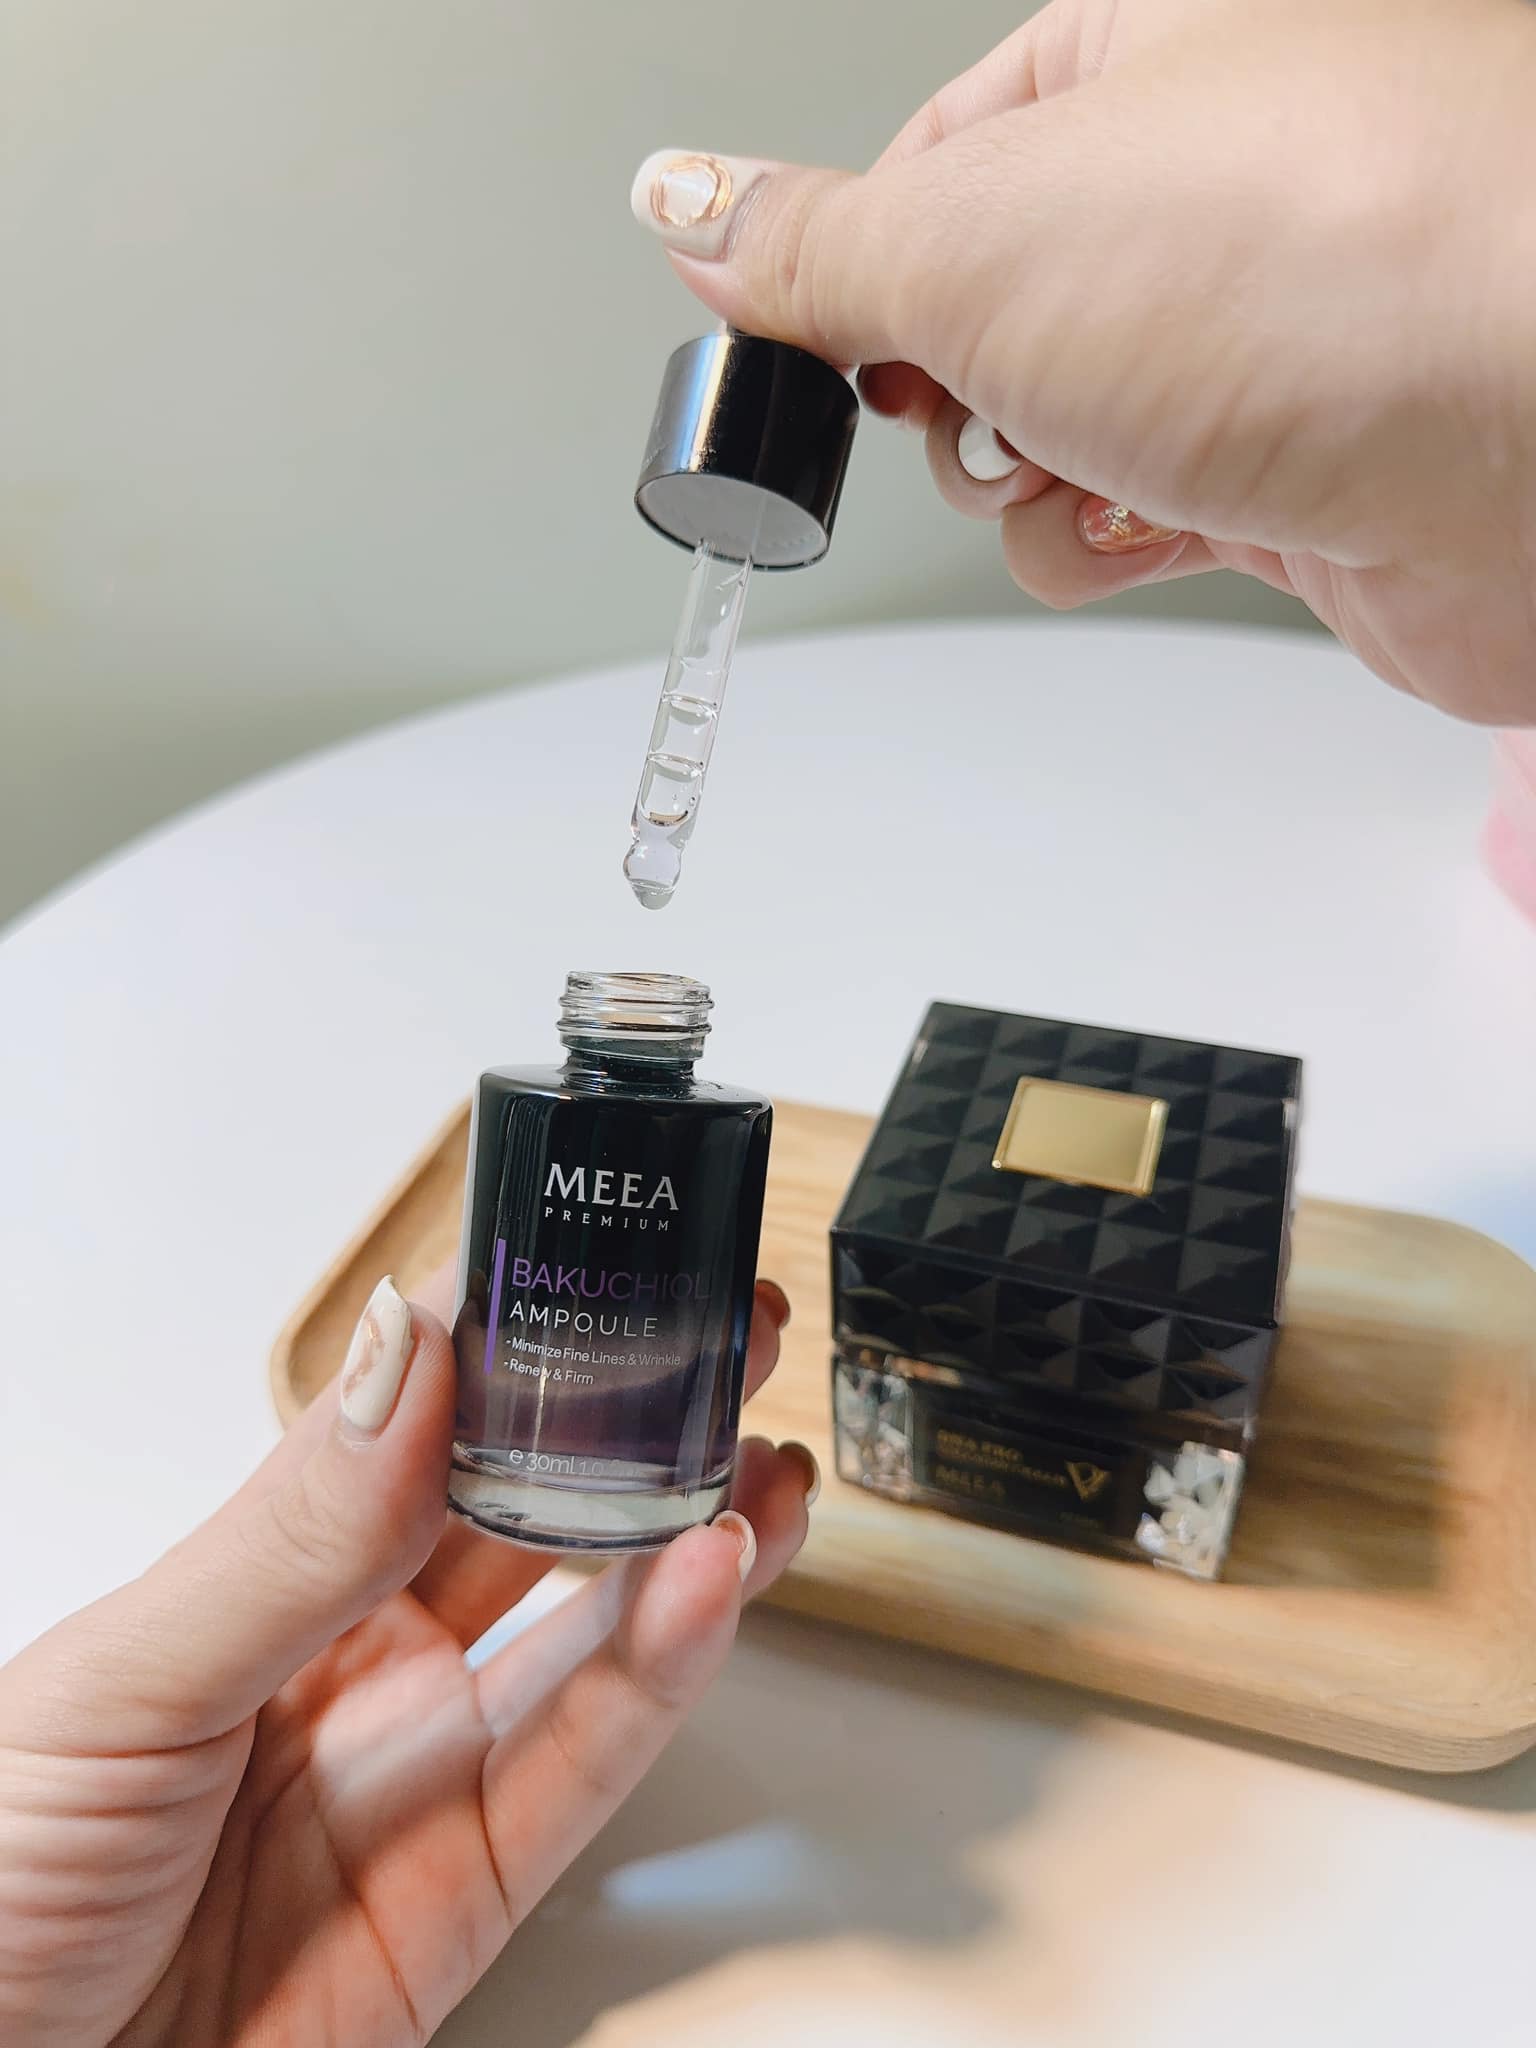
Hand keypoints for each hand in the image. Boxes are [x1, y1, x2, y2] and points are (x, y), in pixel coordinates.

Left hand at [0, 1271, 810, 2044]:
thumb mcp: (125, 1683)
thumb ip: (294, 1533)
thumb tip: (403, 1352)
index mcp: (266, 1578)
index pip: (413, 1425)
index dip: (508, 1340)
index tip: (586, 1255)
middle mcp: (357, 1659)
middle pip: (528, 1514)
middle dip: (630, 1421)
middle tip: (716, 1332)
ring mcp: (421, 1771)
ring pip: (593, 1629)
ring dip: (687, 1531)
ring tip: (758, 1444)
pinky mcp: (473, 1890)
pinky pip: (588, 1760)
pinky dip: (669, 1665)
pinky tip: (716, 1574)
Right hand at [631, 0, 1535, 722]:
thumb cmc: (1331, 271)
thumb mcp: (985, 233)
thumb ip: (817, 245)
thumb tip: (689, 210)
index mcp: (1141, 63)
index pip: (932, 162)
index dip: (862, 267)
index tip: (823, 341)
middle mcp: (1205, 193)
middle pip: (983, 313)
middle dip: (957, 391)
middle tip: (995, 395)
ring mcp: (1251, 340)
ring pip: (1048, 434)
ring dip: (1031, 482)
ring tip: (1093, 463)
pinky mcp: (1287, 474)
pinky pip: (1132, 522)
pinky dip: (1111, 544)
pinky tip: (1151, 526)